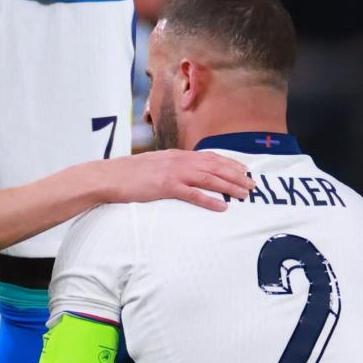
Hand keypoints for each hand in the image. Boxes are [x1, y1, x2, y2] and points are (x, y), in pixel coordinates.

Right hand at [107, 149, 253, 209]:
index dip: (229, 163)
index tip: (244, 169)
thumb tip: (183, 173)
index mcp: (176, 155)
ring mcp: (173, 173)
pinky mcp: (166, 187)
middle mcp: (178, 161)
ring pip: (209, 178)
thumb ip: (170, 166)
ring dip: (229, 186)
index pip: (210, 156)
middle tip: (252, 184)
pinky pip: (193, 194)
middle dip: (236, 175)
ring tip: (244, 194)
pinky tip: (221, 206)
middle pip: (215, 166)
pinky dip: (209, 200)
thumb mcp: (154, 164)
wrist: (109, 176)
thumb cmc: (128, 174)